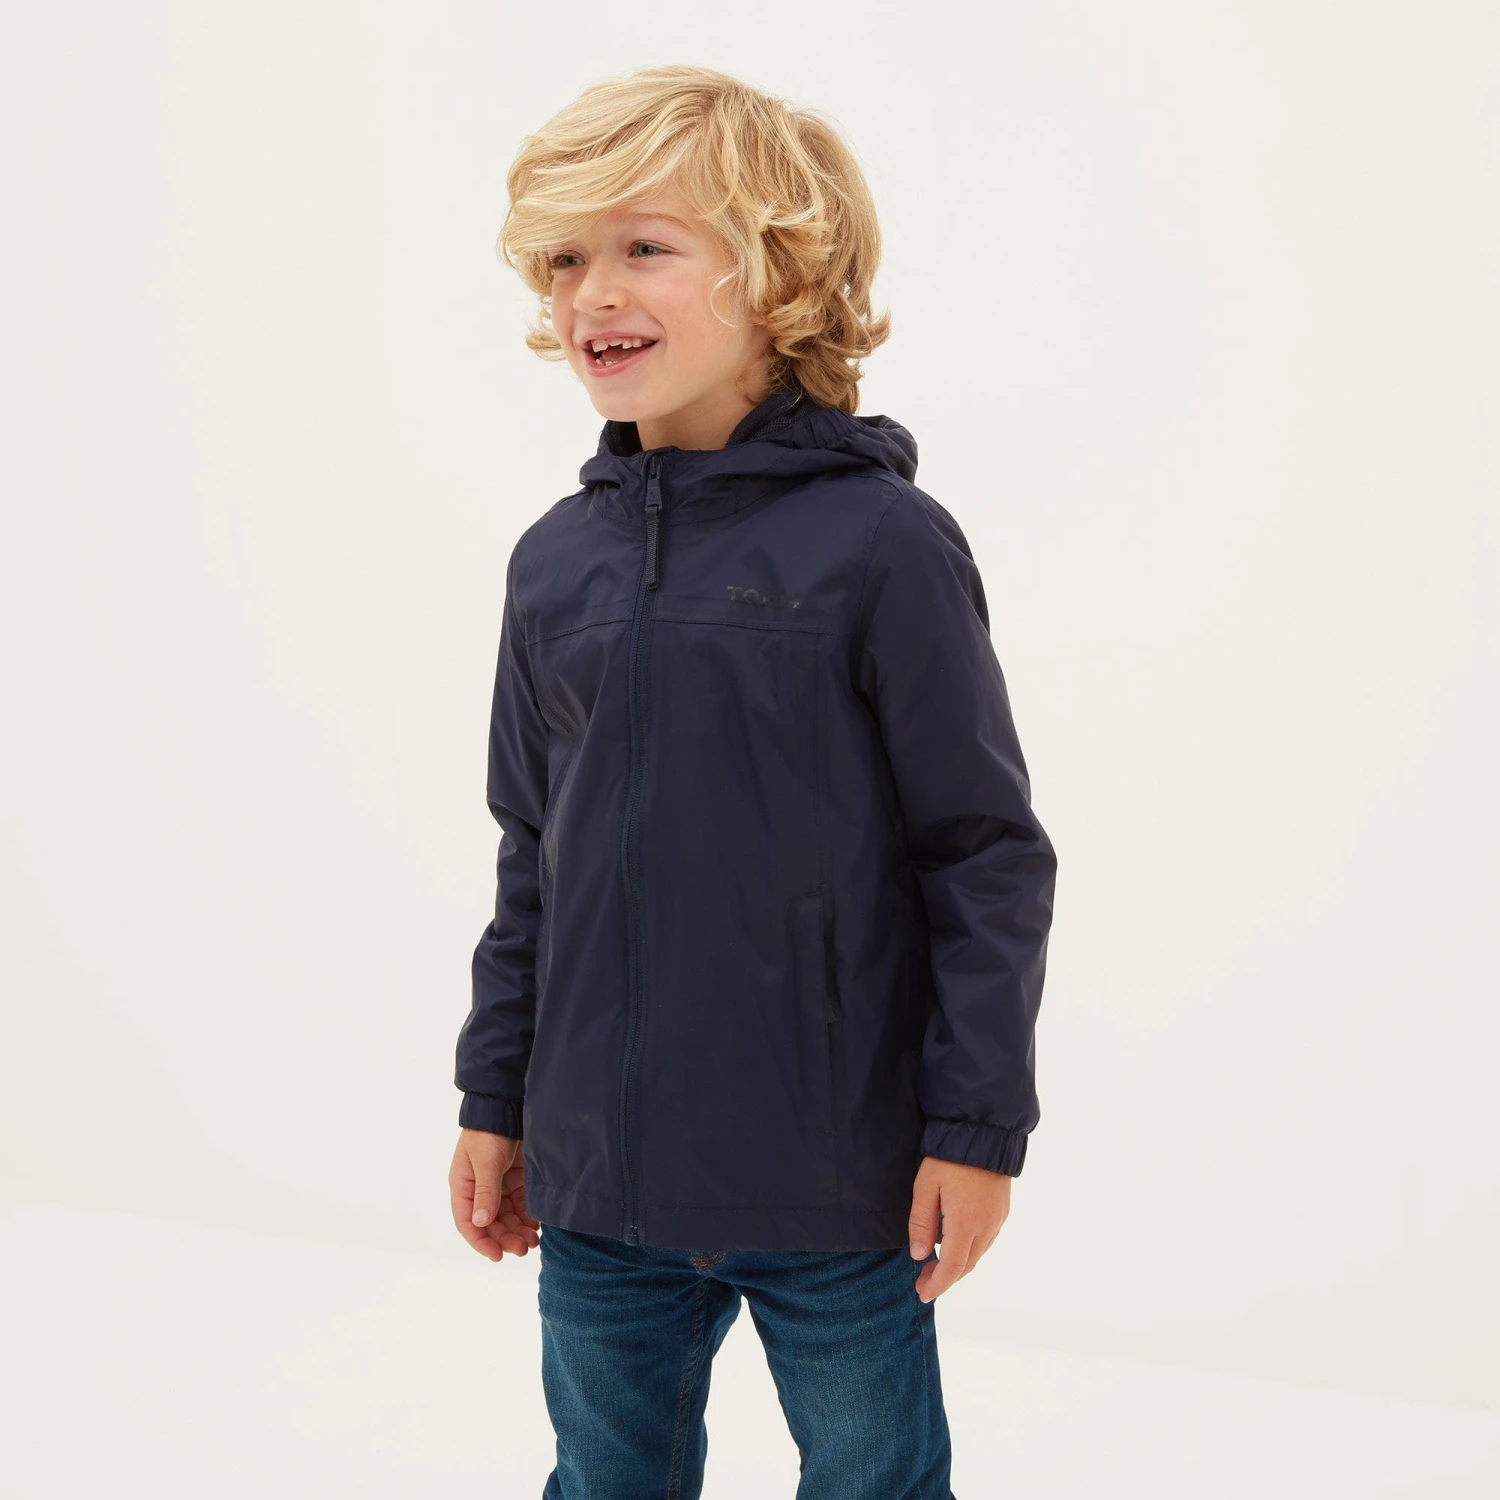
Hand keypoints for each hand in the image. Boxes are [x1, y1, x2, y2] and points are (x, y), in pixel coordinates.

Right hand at [450, 1129, 540, 1260]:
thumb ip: (485, 1192)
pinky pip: (519, 1205)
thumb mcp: (485, 1161)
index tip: (497, 1256)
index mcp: (463, 1186)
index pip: (467, 1222)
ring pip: (506, 1217)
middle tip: (524, 1249)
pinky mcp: (515, 1179)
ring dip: (517, 1231)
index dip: (481, 1242)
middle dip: (505, 1238)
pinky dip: (527, 1217)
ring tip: (533, 1241)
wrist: (508, 1106)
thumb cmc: (489, 1132)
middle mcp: (479, 1189)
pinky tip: (537, 1225)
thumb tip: (480, 1223)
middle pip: (490, 1223)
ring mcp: (498, 1185)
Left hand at [908, 1154, 1010, 1302]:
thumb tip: (919, 1257)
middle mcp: (986, 1227)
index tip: (922, 1294)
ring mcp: (997, 1219)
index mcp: (965, 1224)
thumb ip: (921, 1223)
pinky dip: (969, 1251)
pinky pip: (986, 1241)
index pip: (951, 1268)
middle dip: (944, 1278)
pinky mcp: (1002, 1211)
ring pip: (977, 1255)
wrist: (983, 1133)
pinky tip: (955, 1245)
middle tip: (923, 1282)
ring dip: (957, 1265)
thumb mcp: (925, 1187)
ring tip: (935, 1265)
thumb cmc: (948, 1158)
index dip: (937, 1285)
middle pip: (966, 1266)